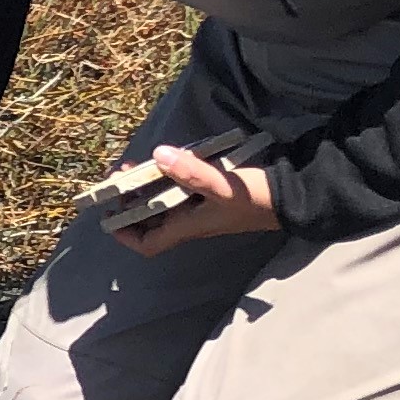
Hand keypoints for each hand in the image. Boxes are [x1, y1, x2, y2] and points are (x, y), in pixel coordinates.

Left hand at [111, 148, 278, 255]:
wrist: (291, 197)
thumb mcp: (221, 185)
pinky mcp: (210, 196)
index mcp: (187, 227)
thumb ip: (191, 172)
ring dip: (145, 187)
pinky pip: (178, 191)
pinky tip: (165, 161)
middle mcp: (189, 222)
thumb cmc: (254, 198)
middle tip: (119, 176)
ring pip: (162, 203)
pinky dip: (166, 179)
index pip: (147, 244)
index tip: (108, 214)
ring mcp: (199, 209)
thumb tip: (158, 155)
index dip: (124, 234)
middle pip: (149, 220)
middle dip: (129, 201)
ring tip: (135, 165)